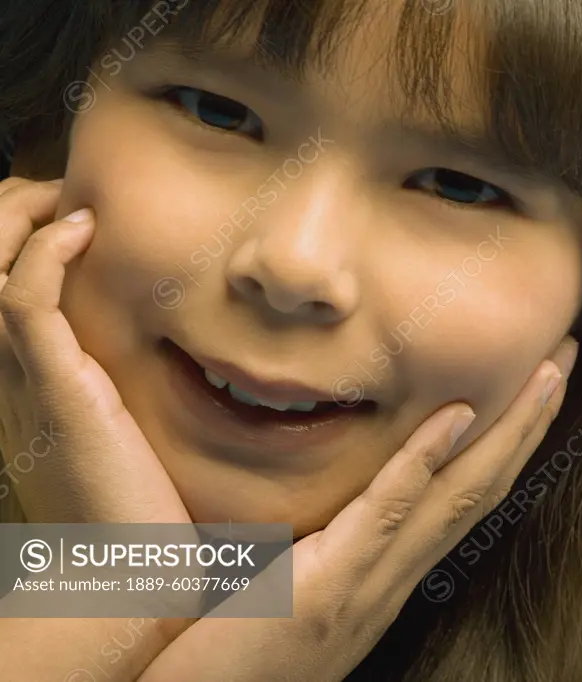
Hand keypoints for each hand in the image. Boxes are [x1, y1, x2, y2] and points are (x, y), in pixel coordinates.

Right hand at [0, 178, 194, 680]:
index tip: (71, 214)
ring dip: (20, 220)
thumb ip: (132, 389)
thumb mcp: (128, 432)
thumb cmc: (142, 506)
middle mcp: (16, 376)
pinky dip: (46, 255)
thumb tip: (179, 352)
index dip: (20, 237)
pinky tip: (83, 230)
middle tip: (61, 194)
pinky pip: (27, 304)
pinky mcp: (59, 390)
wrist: (130, 574)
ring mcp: (30, 381)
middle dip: (8, 216)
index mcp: (32, 382)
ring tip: (68, 200)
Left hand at [138, 336, 579, 681]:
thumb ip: (311, 544)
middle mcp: (393, 581)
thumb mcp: (283, 590)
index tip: (535, 390)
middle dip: (529, 423)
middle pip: (481, 489)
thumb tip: (315, 493)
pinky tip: (458, 413)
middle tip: (564, 357)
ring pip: (458, 496)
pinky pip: (388, 514)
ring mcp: (368, 586)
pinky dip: (426, 461)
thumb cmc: (222, 654)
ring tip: (545, 373)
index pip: (462, 499)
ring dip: (510, 432)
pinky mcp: (328, 589)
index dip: (507, 444)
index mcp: (385, 576)